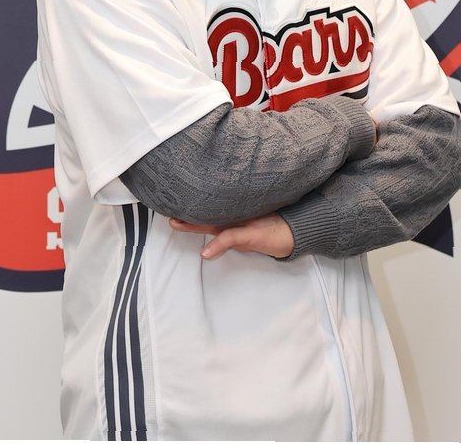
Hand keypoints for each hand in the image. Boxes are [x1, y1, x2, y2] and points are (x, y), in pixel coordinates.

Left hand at [169, 213, 294, 259]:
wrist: (295, 230)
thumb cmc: (272, 228)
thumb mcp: (248, 234)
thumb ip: (231, 235)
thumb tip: (210, 247)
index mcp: (231, 217)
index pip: (205, 214)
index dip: (189, 212)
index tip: (170, 208)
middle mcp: (233, 217)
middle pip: (204, 215)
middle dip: (185, 214)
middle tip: (165, 210)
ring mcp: (241, 222)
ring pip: (213, 221)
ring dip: (194, 223)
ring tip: (176, 223)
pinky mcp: (250, 233)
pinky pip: (231, 237)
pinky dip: (218, 244)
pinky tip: (206, 252)